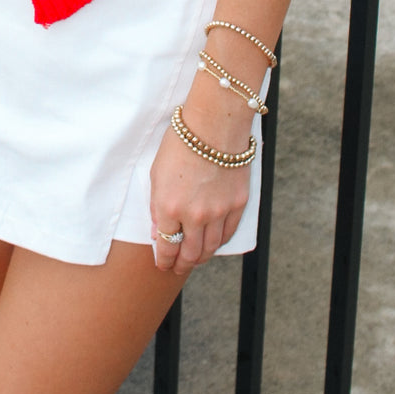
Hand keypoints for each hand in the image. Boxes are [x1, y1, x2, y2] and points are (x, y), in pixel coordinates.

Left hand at [149, 109, 252, 275]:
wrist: (214, 124)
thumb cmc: (181, 143)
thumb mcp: (157, 173)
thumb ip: (156, 206)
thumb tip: (159, 231)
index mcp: (169, 207)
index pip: (166, 247)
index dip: (164, 261)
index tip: (163, 265)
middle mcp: (194, 216)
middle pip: (189, 254)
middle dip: (181, 265)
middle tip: (178, 268)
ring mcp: (218, 212)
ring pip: (210, 248)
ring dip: (200, 257)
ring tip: (194, 259)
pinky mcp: (237, 205)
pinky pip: (228, 234)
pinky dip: (219, 242)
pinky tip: (213, 243)